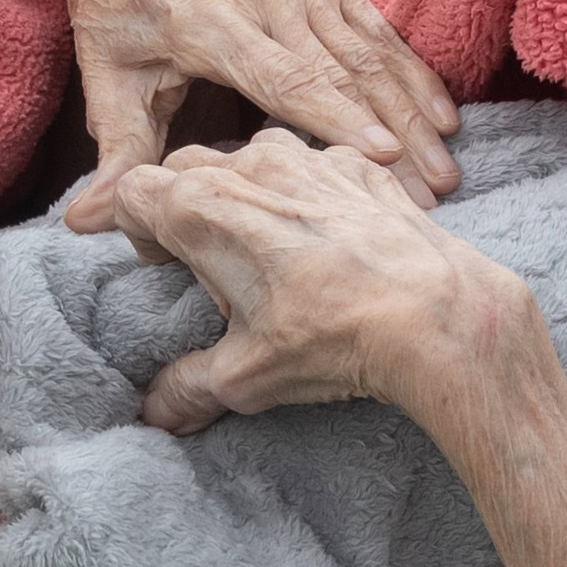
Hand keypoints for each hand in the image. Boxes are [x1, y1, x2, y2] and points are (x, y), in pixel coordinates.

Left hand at [61, 0, 460, 193]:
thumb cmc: (124, 29)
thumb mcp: (110, 87)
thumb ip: (116, 156)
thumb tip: (88, 222)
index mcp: (206, 21)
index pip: (281, 76)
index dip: (334, 117)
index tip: (382, 158)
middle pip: (338, 71)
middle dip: (392, 132)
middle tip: (434, 190)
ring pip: (367, 52)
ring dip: (412, 111)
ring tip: (447, 167)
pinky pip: (375, 28)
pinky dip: (411, 73)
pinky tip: (442, 116)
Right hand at [72, 134, 531, 433]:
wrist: (436, 315)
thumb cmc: (331, 341)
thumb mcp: (243, 377)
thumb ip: (187, 387)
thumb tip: (158, 411)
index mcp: (201, 208)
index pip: (131, 190)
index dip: (130, 223)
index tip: (154, 261)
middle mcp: (251, 167)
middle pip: (186, 166)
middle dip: (180, 204)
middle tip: (200, 259)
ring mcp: (311, 160)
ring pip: (253, 155)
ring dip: (245, 189)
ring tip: (265, 243)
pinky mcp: (363, 168)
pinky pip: (318, 164)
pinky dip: (310, 191)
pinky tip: (327, 235)